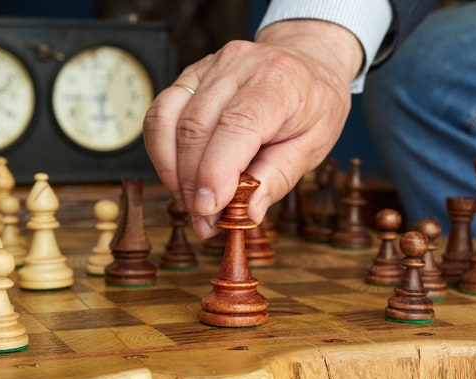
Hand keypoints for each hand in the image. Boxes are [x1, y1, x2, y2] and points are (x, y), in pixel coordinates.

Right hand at [143, 19, 362, 237]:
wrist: (308, 62)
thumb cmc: (314, 106)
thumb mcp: (313, 146)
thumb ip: (279, 178)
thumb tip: (249, 212)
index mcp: (278, 82)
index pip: (236, 125)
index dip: (216, 171)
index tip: (209, 209)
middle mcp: (239, 66)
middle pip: (195, 127)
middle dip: (191, 183)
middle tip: (203, 220)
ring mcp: (209, 66)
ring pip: (168, 120)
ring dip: (171, 171)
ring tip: (189, 203)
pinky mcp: (191, 74)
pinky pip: (160, 113)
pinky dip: (163, 151)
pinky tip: (178, 177)